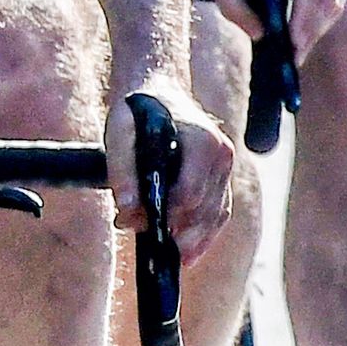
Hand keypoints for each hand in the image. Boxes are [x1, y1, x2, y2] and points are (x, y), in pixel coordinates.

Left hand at [126, 85, 238, 250]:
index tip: (133, 221)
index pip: (189, 193)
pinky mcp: (223, 180)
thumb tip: (127, 209)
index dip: (163, 214)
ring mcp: (226, 168)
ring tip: (162, 251)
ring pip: (214, 217)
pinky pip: (218, 214)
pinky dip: (203, 234)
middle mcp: (222, 155)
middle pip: (203, 210)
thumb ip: (121, 170)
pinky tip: (185, 252)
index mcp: (203, 140)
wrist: (160, 93)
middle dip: (172, 229)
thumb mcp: (119, 132)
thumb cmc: (138, 112)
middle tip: (136, 231)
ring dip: (189, 239)